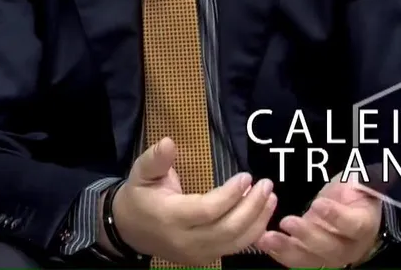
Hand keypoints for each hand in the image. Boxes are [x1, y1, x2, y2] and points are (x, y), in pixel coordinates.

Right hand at [110, 137, 277, 265]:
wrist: (130, 229)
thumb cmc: (140, 196)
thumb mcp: (141, 172)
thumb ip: (156, 159)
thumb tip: (169, 142)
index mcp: (170, 217)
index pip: (207, 210)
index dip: (230, 195)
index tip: (246, 176)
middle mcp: (185, 240)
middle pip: (228, 229)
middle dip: (252, 207)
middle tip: (266, 185)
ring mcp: (196, 254)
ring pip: (235, 243)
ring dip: (258, 221)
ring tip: (270, 198)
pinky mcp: (205, 259)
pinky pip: (234, 248)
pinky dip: (252, 233)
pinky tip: (262, 214)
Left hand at [257, 176, 380, 267]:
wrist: (347, 208)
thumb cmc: (351, 192)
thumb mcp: (358, 182)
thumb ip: (361, 180)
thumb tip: (361, 175)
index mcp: (363, 226)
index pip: (353, 225)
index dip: (336, 217)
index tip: (318, 204)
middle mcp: (349, 246)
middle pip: (330, 248)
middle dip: (307, 236)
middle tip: (287, 221)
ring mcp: (329, 256)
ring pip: (311, 259)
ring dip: (287, 249)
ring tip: (267, 237)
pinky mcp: (312, 258)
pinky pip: (296, 261)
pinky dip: (278, 252)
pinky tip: (262, 241)